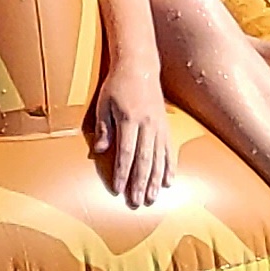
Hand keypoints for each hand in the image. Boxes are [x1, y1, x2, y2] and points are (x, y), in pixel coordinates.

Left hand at [87, 59, 173, 208]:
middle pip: (143, 159)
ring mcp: (159, 126)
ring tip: (152, 199)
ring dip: (155, 180)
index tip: (118, 190)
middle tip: (136, 203)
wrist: (139, 67)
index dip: (122, 173)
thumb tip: (100, 150)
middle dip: (140, 183)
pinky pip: (169, 150)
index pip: (125, 152)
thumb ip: (103, 128)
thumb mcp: (103, 103)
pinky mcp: (166, 127)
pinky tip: (168, 182)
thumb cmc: (117, 85)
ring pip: (158, 158)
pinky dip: (169, 167)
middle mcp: (147, 125)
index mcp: (129, 119)